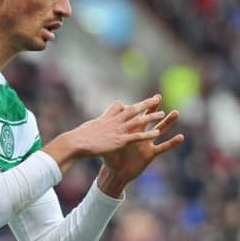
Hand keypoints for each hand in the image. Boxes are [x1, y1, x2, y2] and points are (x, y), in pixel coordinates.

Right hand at [43, 95, 167, 172]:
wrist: (77, 142)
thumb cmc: (79, 137)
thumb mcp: (88, 127)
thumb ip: (95, 124)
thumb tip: (93, 123)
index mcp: (106, 118)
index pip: (119, 107)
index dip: (128, 105)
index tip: (136, 104)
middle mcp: (114, 122)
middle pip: (133, 110)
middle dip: (145, 103)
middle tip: (157, 98)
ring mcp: (117, 131)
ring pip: (138, 121)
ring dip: (150, 117)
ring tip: (162, 113)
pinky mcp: (119, 141)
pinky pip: (136, 136)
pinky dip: (147, 134)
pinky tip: (156, 133)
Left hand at [98, 97, 183, 196]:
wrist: (116, 173)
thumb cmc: (111, 158)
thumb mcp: (108, 144)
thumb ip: (105, 133)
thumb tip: (97, 121)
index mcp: (130, 130)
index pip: (135, 115)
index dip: (139, 105)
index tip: (141, 95)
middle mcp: (140, 135)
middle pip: (149, 119)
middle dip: (154, 108)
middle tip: (159, 97)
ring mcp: (147, 143)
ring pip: (159, 130)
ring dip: (167, 122)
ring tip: (176, 112)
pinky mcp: (150, 154)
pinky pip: (162, 147)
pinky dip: (171, 143)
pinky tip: (181, 137)